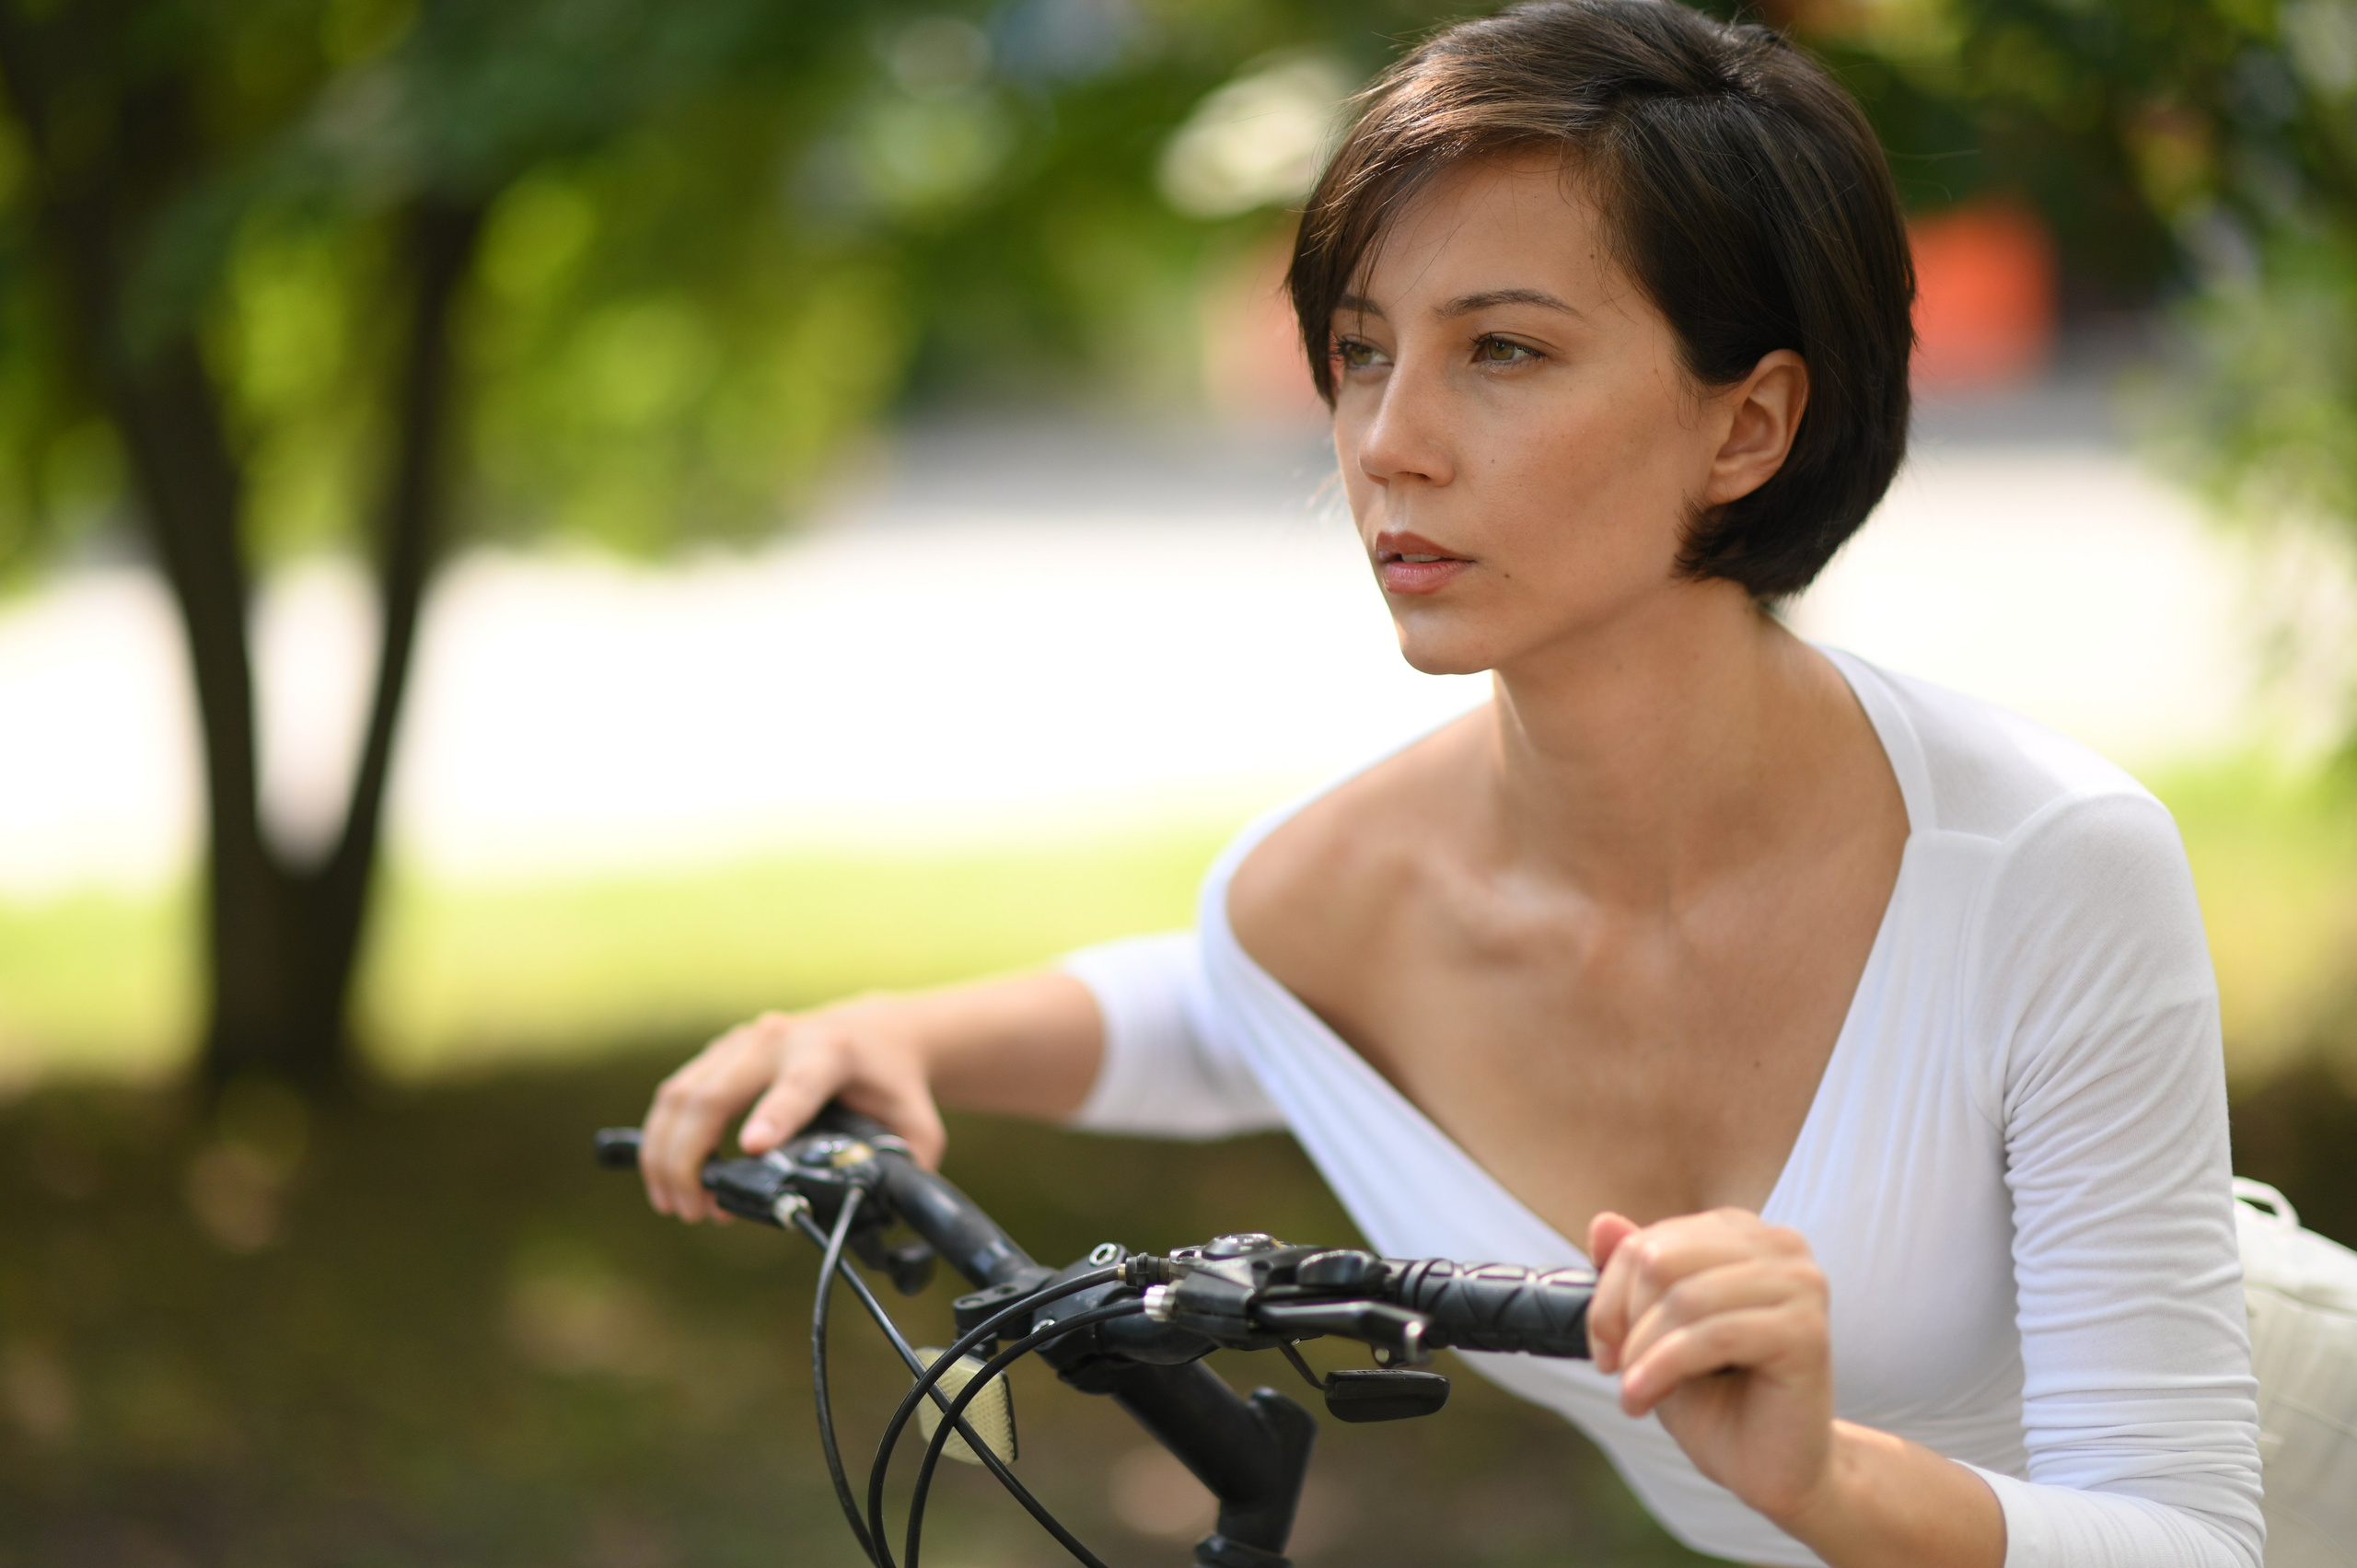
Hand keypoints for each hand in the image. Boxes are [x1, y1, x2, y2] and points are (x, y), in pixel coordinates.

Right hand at [639, 998, 946, 1222]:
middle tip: (691, 1212)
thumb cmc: (892, 1085)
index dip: (773, 1117)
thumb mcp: (915, 1125)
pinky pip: (677, 1092)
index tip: (752, 1149)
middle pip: (715, 1094)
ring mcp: (743, 1041)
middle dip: (690, 1157)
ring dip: (666, 1154)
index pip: (798, 1086)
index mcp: (831, 1053)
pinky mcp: (721, 1051)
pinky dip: (664, 1138)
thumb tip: (874, 1212)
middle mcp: (779, 1039)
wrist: (876, 1032)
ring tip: (676, 1205)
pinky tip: (671, 1179)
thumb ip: (901, 1169)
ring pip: (682, 1093)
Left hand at [1584, 1207, 1835, 1523]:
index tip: (1603, 1347)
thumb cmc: (1717, 1397)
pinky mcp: (1808, 1331)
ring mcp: (1800, 1285)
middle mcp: (1777, 1246)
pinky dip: (1665, 1367)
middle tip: (1618, 1369)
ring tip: (1634, 1394)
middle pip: (1660, 1259)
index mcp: (1740, 1233)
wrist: (1772, 1467)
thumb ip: (1634, 1273)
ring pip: (1685, 1298)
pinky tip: (1643, 1397)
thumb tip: (1602, 1221)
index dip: (1609, 1296)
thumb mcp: (1657, 1329)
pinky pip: (1715, 1336)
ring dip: (1642, 1353)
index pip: (1647, 1242)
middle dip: (1624, 1320)